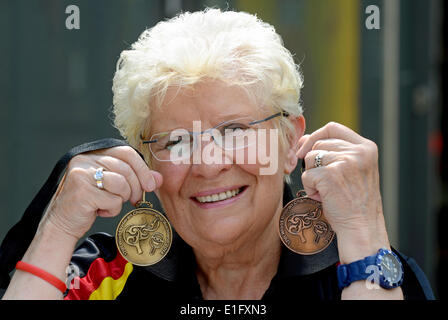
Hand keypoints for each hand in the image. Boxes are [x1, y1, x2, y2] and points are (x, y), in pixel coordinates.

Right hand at [40, 146, 162, 240]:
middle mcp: (85, 160)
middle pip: (126, 168)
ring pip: (121, 183)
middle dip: (135, 187)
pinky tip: (100, 210)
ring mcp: (81, 174)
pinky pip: (112, 200)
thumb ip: (135, 178)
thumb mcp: (113, 187)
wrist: (62, 224)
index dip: (142, 168)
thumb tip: (158, 178)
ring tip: (110, 203)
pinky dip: (112, 209)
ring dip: (121, 198)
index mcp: (92, 154)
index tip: (151, 185)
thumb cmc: (89, 203)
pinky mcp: (82, 192)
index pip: (126, 152)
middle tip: (133, 199)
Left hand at [297, 122, 389, 262]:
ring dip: (312, 177)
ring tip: (327, 191)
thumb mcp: (353, 170)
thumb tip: (303, 141)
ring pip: (310, 158)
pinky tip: (323, 198)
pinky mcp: (330, 175)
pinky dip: (310, 188)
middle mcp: (358, 151)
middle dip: (313, 163)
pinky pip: (306, 175)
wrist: (362, 227)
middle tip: (325, 183)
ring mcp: (345, 162)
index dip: (315, 136)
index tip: (304, 148)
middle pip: (318, 144)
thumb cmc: (354, 202)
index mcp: (366, 147)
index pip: (333, 128)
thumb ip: (335, 152)